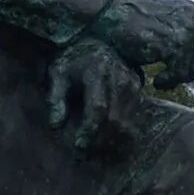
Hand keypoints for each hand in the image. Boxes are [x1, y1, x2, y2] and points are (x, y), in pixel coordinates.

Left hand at [46, 38, 144, 154]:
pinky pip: (133, 119)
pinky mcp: (139, 90)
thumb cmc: (73, 59)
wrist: (97, 40)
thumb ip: (55, 98)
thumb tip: (55, 125)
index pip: (98, 107)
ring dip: (110, 141)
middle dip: (99, 141)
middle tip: (83, 154)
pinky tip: (106, 142)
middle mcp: (120, 78)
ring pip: (126, 123)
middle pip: (115, 120)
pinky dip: (120, 134)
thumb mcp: (58, 73)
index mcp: (98, 72)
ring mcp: (133, 85)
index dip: (89, 130)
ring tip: (93, 150)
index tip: (78, 146)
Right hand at [90, 0, 193, 86]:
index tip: (178, 69)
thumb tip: (188, 57)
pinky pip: (181, 71)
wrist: (108, 9)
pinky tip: (156, 82)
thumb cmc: (128, 17)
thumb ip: (175, 31)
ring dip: (177, 79)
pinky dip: (169, 81)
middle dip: (186, 72)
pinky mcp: (175, 43)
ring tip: (160, 82)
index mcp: (192, 11)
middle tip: (168, 80)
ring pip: (193, 67)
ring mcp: (187, 30)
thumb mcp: (160, 21)